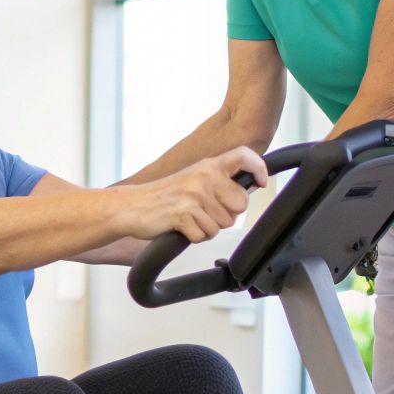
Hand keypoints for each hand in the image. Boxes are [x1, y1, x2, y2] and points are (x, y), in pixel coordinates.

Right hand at [120, 147, 268, 241]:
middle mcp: (203, 177)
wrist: (132, 206)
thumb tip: (250, 188)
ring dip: (207, 228)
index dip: (258, 168)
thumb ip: (220, 181)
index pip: (243, 156)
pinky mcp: (183, 214)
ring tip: (190, 218)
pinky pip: (203, 235)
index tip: (261, 182)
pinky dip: (193, 236)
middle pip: (240, 204)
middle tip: (206, 213)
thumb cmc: (164, 196)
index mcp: (208, 166)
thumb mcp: (194, 179)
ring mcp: (193, 195)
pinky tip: (181, 226)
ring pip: (223, 224)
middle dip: (226, 215)